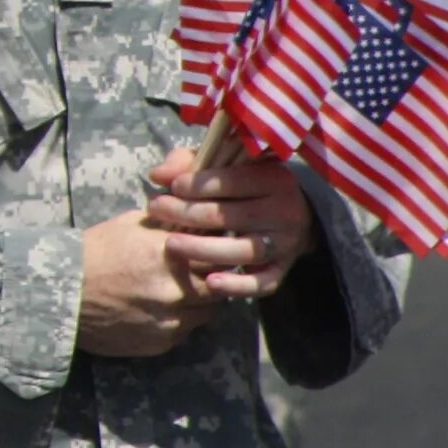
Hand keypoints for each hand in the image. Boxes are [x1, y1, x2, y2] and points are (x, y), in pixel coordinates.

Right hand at [77, 181, 219, 357]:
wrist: (60, 291)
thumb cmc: (94, 251)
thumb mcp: (131, 225)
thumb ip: (169, 225)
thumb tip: (198, 222)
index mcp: (172, 255)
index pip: (217, 256)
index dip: (215, 254)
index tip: (210, 253)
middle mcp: (178, 290)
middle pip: (218, 288)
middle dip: (211, 281)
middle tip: (197, 276)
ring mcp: (172, 320)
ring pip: (206, 314)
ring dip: (197, 304)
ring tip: (177, 295)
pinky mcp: (161, 343)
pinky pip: (184, 332)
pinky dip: (177, 322)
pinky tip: (157, 310)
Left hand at [143, 147, 314, 300]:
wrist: (291, 217)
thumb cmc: (243, 186)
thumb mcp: (222, 166)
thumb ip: (188, 163)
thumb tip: (158, 175)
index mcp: (273, 179)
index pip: (233, 181)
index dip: (198, 184)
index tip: (171, 187)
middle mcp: (284, 212)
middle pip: (232, 216)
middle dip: (189, 214)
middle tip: (156, 210)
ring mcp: (285, 244)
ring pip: (245, 250)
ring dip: (204, 249)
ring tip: (171, 244)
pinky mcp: (282, 270)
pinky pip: (262, 283)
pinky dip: (237, 285)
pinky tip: (210, 282)